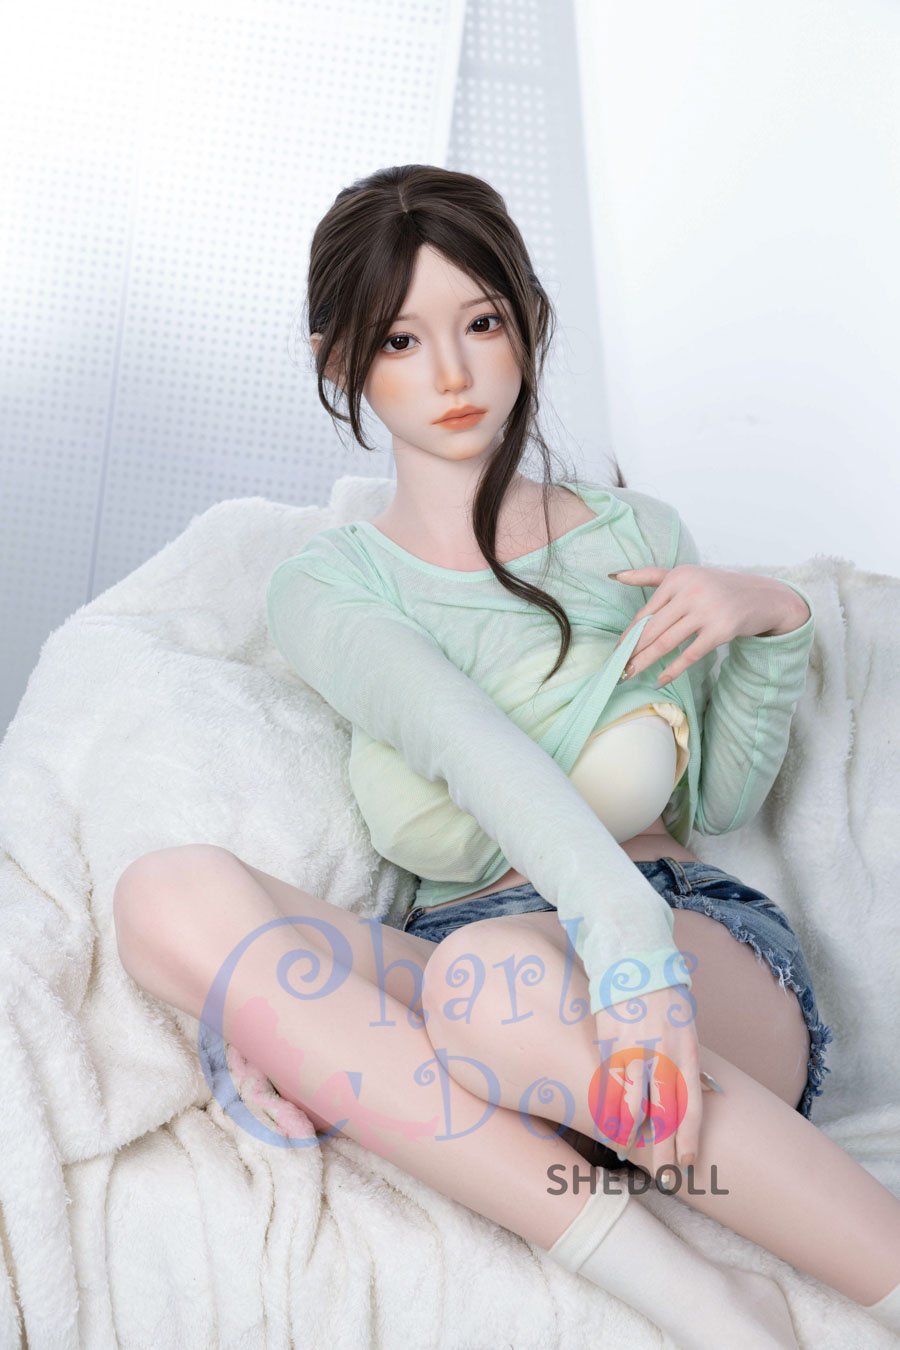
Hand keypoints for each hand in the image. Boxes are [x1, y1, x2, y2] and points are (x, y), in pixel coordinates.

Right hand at [592, 986, 702, 1177]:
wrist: (634, 963)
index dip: (688, 1138)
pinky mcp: (608, 1043)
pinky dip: (608, 1106)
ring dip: (629, 1132)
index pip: (690, 1106)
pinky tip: (608, 1123)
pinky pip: (608, 1083)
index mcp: (686, 1051)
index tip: (686, 1163)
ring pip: (630, 1102)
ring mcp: (631, 1049)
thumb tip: (699, 1093)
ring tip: (628, 1153)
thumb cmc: (666, 996)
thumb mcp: (688, 1028)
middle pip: (663, 1112)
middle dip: (663, 1148)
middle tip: (663, 1176)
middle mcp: (660, 1054)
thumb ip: (688, 1062)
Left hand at [610, 564, 806, 686]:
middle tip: (617, 669)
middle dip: (633, 651)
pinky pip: (690, 654)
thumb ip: (650, 575)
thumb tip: (615, 576)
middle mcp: (691, 591)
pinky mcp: (721, 630)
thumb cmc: (717, 588)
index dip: (629, 633)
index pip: (646, 610)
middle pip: (652, 628)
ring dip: (645, 661)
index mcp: (678, 577)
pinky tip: (660, 679)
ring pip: (666, 642)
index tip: (617, 650)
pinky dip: (673, 669)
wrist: (763, 597)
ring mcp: (706, 610)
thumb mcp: (686, 576)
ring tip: (630, 674)